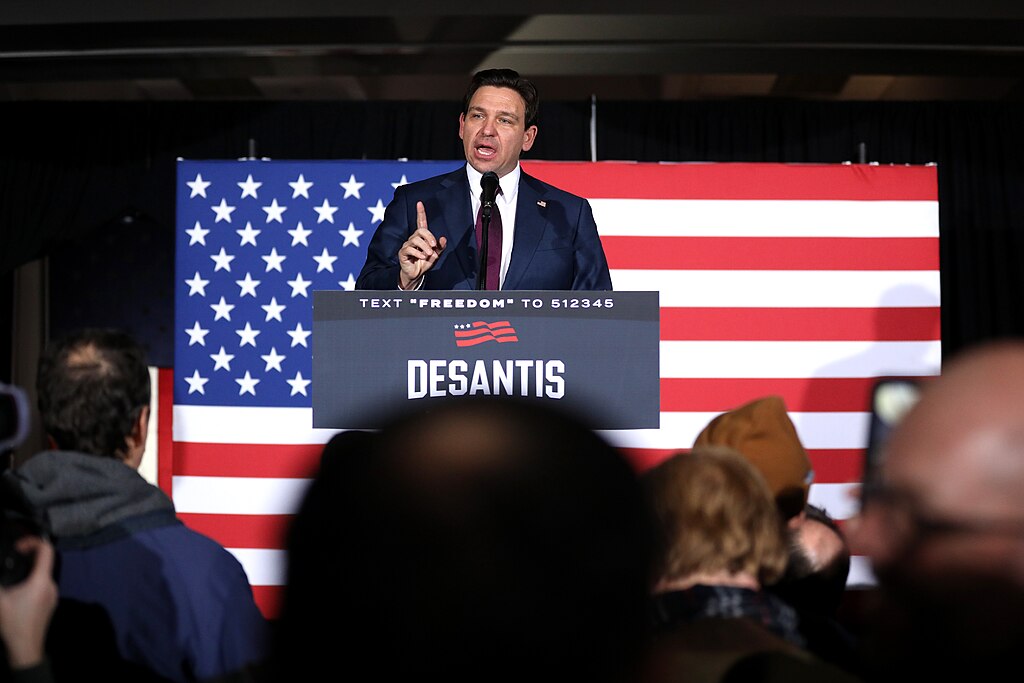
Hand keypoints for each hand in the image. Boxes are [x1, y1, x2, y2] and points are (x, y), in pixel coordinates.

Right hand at [0, 537, 56, 669]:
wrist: (26, 649)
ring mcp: (53, 595)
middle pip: (44, 562)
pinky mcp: (50, 604)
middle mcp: (51, 585)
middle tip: (12, 558)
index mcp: (42, 581)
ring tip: (12, 575)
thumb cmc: (13, 624)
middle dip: (28, 557)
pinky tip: (18, 591)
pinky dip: (32, 582)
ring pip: (42, 575)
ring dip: (29, 571)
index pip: (46, 550)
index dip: (33, 542)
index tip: (19, 547)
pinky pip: (42, 586)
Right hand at [397, 202, 446, 288]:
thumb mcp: (436, 255)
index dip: (420, 212)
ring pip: (416, 239)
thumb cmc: (424, 263)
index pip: (421, 222)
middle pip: (420, 230)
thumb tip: (443, 239)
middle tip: (433, 245)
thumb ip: (440, 247)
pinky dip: (418, 253)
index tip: (420, 203)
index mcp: (421, 237)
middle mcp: (413, 238)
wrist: (416, 274)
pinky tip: (422, 257)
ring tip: (428, 254)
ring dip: (425, 247)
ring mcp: (407, 245)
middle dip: (429, 236)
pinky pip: (410, 249)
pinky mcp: (403, 252)